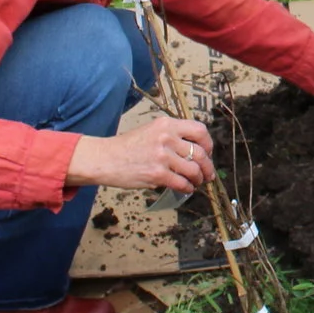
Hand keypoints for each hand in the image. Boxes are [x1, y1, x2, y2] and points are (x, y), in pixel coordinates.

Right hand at [66, 114, 212, 192]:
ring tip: (196, 182)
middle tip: (208, 174)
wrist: (105, 159)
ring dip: (199, 179)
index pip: (199, 130)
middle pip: (200, 153)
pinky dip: (187, 188)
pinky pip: (182, 183)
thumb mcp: (150, 130)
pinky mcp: (157, 174)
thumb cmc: (127, 147)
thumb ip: (171, 135)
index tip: (208, 152)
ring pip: (193, 170)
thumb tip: (194, 149)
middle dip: (208, 166)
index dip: (208, 144)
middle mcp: (166, 138)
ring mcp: (162, 156)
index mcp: (166, 124)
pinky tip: (186, 189)